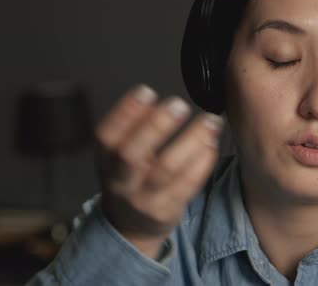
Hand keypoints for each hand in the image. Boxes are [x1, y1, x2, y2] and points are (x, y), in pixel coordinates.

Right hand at [94, 84, 222, 257]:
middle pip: (132, 154)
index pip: (107, 137)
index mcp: (106, 161)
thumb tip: (150, 95)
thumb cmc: (130, 180)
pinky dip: (201, 162)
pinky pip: (187, 186)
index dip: (125, 113)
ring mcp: (143, 199)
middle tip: (179, 104)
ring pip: (165, 170)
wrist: (130, 227)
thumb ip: (132, 130)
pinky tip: (211, 144)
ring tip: (209, 121)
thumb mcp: (118, 157)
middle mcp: (121, 181)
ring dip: (190, 141)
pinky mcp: (167, 211)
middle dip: (156, 126)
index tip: (146, 91)